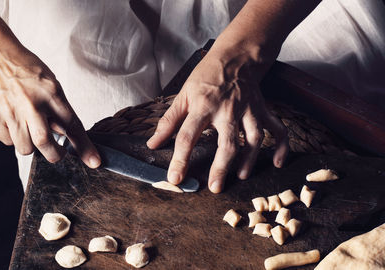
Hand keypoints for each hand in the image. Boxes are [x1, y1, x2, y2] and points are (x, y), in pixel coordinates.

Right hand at [0, 46, 100, 167]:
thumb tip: (64, 134)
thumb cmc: (26, 68)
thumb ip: (59, 109)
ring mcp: (9, 111)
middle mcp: (30, 103)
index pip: (72, 126)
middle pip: (45, 143)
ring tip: (32, 131)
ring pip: (25, 147)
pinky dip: (13, 138)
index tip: (94, 161)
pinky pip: (6, 141)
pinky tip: (16, 124)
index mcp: (51, 93)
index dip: (84, 147)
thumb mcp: (51, 84)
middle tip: (58, 153)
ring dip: (32, 145)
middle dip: (55, 155)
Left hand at [147, 47, 287, 192]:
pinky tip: (278, 162)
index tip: (175, 178)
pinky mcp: (262, 109)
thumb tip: (153, 144)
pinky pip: (277, 128)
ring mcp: (248, 110)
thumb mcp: (182, 95)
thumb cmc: (206, 76)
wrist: (235, 57)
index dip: (180, 159)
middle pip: (226, 142)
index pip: (188, 136)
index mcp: (203, 105)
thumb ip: (168, 121)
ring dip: (250, 159)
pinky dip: (281, 146)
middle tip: (215, 187)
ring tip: (242, 176)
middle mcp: (227, 109)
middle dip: (221, 167)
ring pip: (254, 138)